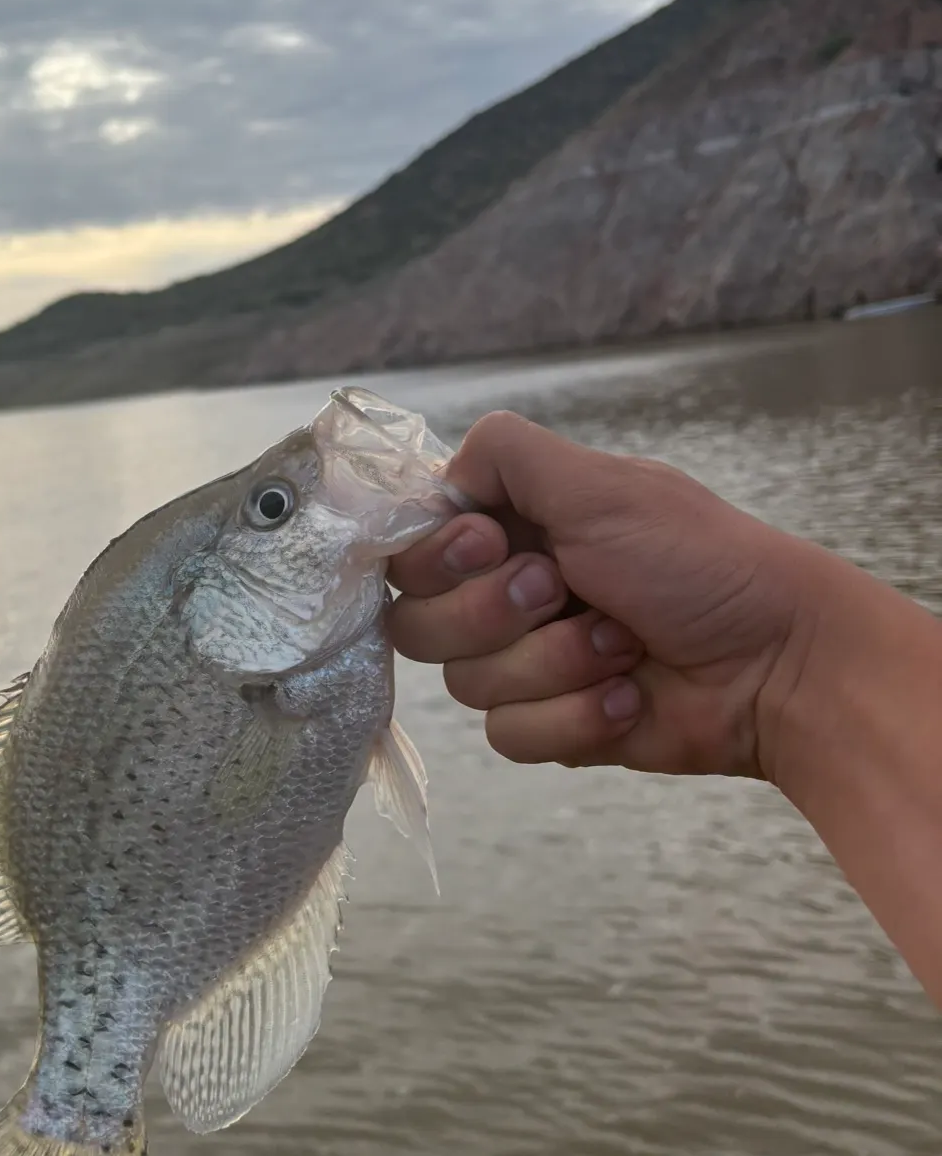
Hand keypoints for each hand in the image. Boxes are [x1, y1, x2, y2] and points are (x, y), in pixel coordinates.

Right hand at [387, 411, 825, 778]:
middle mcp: (503, 593)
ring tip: (624, 644)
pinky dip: (576, 715)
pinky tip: (630, 696)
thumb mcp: (601, 483)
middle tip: (567, 589)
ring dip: (554, 663)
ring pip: (466, 684)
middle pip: (420, 624)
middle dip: (496, 612)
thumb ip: (504, 453)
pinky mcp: (550, 726)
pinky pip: (510, 735)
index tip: (492, 543)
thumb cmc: (695, 561)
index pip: (409, 551)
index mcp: (509, 528)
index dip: (437, 556)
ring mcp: (524, 664)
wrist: (778, 664)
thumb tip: (442, 481)